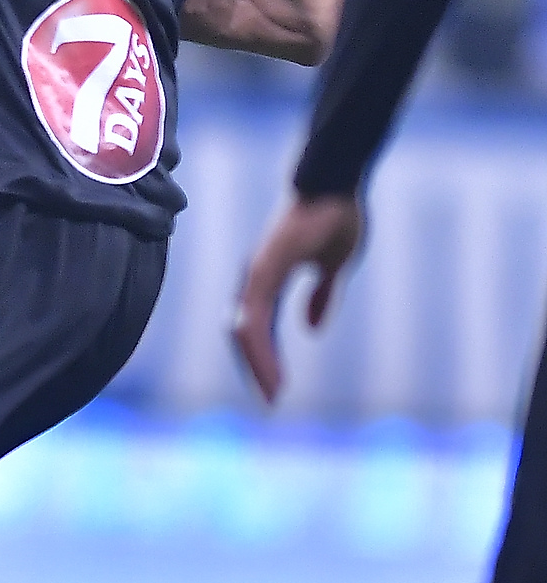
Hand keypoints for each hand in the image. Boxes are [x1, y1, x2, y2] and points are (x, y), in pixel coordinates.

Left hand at [231, 191, 363, 403]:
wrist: (335, 181)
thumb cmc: (335, 215)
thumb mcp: (333, 265)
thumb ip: (321, 295)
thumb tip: (312, 327)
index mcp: (269, 282)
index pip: (260, 328)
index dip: (266, 357)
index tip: (277, 387)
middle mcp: (256, 280)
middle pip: (246, 334)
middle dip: (257, 368)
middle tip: (270, 400)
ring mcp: (257, 274)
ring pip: (246, 330)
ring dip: (258, 362)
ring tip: (271, 392)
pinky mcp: (264, 268)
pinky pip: (256, 312)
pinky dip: (259, 340)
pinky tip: (267, 362)